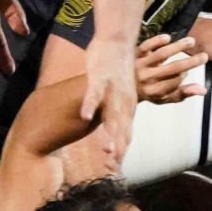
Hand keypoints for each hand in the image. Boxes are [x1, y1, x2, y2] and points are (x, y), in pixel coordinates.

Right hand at [80, 35, 137, 166]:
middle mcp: (121, 101)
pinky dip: (90, 105)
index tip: (117, 168)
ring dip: (110, 133)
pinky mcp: (99, 77)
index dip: (122, 149)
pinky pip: (94, 93)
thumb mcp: (120, 95)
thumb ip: (115, 113)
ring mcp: (111, 90)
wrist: (117, 42)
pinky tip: (86, 117)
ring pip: (111, 115)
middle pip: (121, 128)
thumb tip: (110, 130)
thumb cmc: (117, 72)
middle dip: (119, 147)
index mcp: (125, 107)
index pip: (125, 132)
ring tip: (108, 151)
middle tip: (117, 165)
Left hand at [134, 34, 206, 103]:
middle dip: (191, 62)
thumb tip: (203, 90)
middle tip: (204, 57)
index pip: (174, 83)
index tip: (187, 73)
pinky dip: (158, 40)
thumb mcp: (162, 98)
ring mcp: (139, 65)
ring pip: (162, 54)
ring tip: (192, 41)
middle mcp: (146, 78)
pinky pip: (147, 45)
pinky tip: (169, 38)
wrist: (117, 86)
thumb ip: (182, 94)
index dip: (183, 77)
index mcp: (153, 92)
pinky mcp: (133, 53)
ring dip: (179, 47)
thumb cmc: (145, 91)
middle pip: (172, 69)